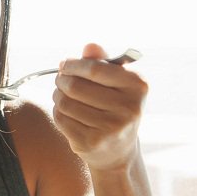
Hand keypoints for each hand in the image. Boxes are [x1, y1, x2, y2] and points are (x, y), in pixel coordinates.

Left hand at [52, 43, 147, 170]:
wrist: (118, 148)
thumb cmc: (115, 106)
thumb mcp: (116, 82)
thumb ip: (102, 62)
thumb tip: (90, 46)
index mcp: (138, 86)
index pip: (94, 69)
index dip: (73, 64)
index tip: (64, 64)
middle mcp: (128, 108)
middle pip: (75, 86)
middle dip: (62, 79)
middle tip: (60, 79)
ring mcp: (110, 128)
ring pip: (65, 102)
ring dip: (58, 95)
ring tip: (63, 95)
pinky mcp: (92, 142)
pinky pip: (61, 118)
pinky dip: (58, 112)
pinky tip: (66, 112)